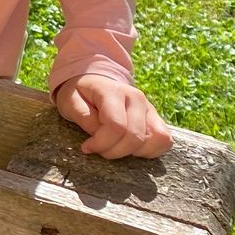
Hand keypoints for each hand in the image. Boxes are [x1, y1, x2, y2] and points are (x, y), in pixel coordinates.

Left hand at [54, 74, 172, 159]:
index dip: (101, 143)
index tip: (87, 147)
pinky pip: (164, 141)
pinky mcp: (156, 118)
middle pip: (135, 136)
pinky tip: (131, 149)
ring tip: (116, 148)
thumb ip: (82, 116)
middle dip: (115, 151)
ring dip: (134, 152)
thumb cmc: (80, 94)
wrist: (94, 81)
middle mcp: (137, 98)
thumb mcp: (70, 101)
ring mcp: (149, 108)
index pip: (116, 126)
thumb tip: (97, 134)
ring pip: (156, 139)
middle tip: (100, 150)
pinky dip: (150, 151)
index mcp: (114, 92)